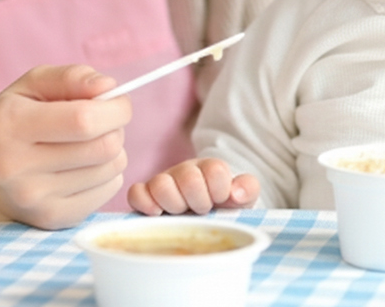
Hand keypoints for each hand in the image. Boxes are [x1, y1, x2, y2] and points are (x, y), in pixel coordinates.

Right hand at [0, 65, 131, 229]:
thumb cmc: (11, 123)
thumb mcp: (30, 86)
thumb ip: (70, 77)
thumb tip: (109, 87)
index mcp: (11, 124)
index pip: (84, 119)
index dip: (114, 109)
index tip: (117, 103)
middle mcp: (17, 165)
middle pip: (104, 146)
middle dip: (116, 128)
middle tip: (104, 122)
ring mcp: (35, 198)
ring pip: (111, 168)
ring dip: (112, 151)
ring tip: (89, 144)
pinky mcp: (52, 219)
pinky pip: (109, 190)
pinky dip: (107, 174)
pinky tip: (84, 167)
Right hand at [127, 158, 258, 214]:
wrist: (205, 214)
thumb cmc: (223, 206)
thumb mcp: (242, 198)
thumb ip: (248, 189)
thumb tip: (236, 192)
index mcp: (210, 168)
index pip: (215, 170)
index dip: (219, 191)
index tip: (220, 202)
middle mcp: (185, 171)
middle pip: (188, 178)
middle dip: (199, 201)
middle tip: (202, 210)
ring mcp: (164, 181)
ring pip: (160, 184)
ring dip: (174, 204)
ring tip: (182, 214)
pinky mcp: (145, 195)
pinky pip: (136, 193)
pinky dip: (145, 204)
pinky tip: (158, 214)